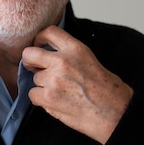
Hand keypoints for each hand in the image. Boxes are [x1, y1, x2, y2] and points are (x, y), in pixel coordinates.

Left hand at [22, 26, 132, 144]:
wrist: (114, 112)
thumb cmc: (106, 89)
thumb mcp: (89, 59)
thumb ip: (69, 54)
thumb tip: (47, 55)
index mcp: (75, 48)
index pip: (49, 32)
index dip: (39, 38)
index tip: (38, 45)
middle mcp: (62, 61)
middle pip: (29, 54)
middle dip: (29, 61)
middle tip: (35, 68)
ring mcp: (54, 79)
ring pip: (35, 78)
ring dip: (43, 86)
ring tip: (62, 92)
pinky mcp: (48, 96)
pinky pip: (33, 94)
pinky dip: (41, 100)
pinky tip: (56, 102)